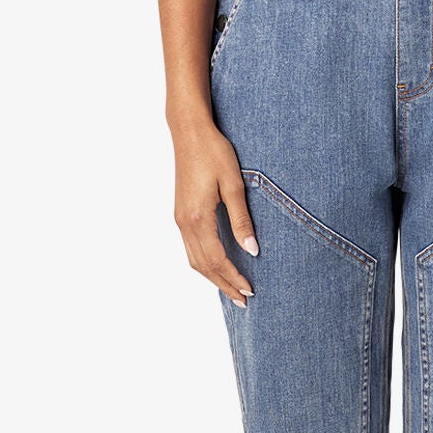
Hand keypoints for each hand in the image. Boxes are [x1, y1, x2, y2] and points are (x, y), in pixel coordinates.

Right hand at [173, 120, 257, 308]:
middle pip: (203, 266)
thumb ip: (242, 220)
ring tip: (231, 289)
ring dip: (212, 277)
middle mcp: (184, 222)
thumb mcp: (234, 184)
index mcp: (198, 217)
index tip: (250, 290)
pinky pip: (190, 248)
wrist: (189, 132)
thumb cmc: (214, 153)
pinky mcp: (180, 213)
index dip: (233, 277)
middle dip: (223, 284)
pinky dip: (204, 263)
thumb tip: (253, 250)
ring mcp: (179, 219)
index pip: (217, 259)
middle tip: (243, 300)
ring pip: (194, 259)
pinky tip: (217, 265)